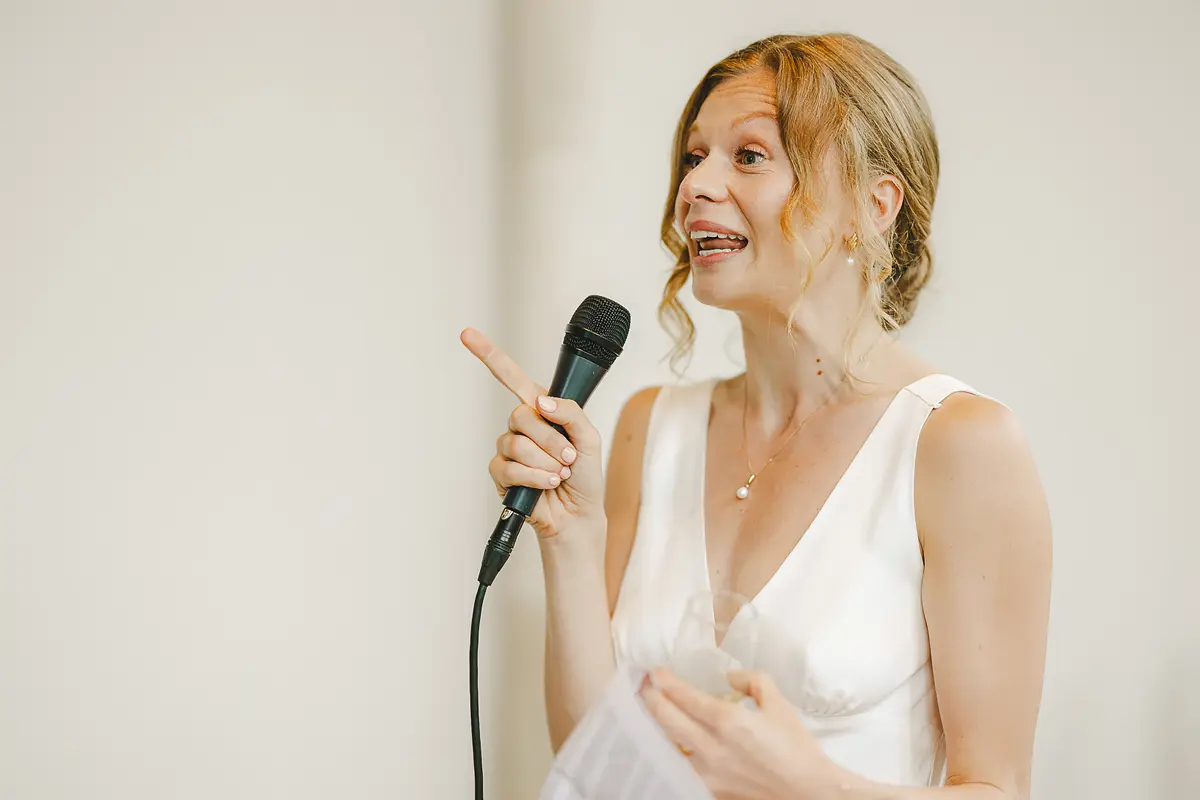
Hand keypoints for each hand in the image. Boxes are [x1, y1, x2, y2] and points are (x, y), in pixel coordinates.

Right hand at [460, 327, 606, 539]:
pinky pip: (510, 468)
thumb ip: (570, 413)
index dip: (489, 355)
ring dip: (546, 462)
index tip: (467, 334)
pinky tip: (547, 485)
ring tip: (559, 474)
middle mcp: (521, 426)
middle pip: (521, 415)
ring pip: (517, 444)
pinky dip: (535, 478)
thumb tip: (541, 403)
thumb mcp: (589, 438)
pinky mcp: (501, 475)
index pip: (512, 377)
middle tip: (567, 457)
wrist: (578, 514)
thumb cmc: (584, 475)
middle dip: (551, 440)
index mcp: (541, 410)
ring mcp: (509, 450)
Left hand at [640, 668, 846, 799]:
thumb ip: (752, 680)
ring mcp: (708, 773)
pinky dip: (674, 750)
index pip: (683, 696)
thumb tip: (729, 678)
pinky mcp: (711, 790)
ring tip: (655, 710)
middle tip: (645, 686)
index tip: (655, 672)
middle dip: (651, 698)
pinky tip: (673, 741)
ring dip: (658, 724)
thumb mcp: (779, 703)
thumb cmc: (797, 748)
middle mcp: (711, 747)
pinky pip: (683, 766)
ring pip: (669, 744)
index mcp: (728, 721)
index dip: (664, 681)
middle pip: (666, 719)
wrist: (809, 792)